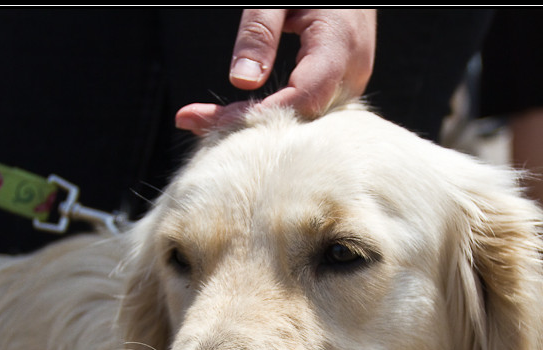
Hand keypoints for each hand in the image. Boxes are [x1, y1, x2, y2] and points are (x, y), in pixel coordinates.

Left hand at [176, 9, 375, 134]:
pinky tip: (237, 114)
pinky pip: (306, 110)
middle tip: (191, 120)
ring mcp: (350, 82)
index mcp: (339, 45)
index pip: (300, 99)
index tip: (208, 119)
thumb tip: (243, 81)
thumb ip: (260, 32)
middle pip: (297, 118)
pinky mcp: (341, 85)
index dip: (256, 116)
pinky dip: (270, 114)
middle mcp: (351, 73)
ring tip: (206, 120)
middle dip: (244, 125)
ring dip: (255, 123)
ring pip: (302, 120)